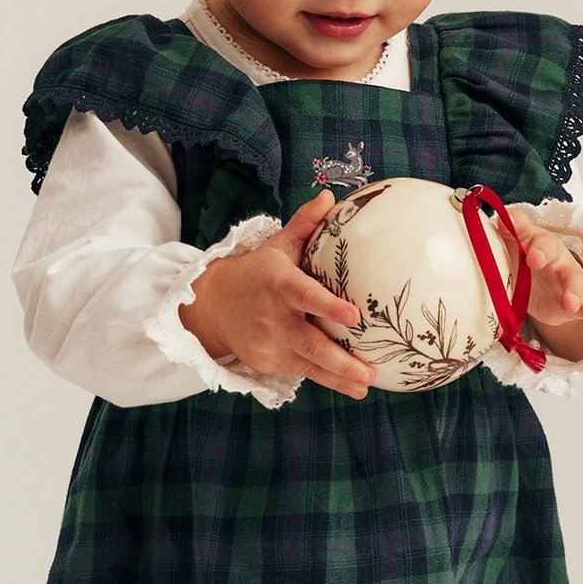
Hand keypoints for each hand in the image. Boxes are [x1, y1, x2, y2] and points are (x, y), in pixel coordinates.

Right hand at [180, 189, 378, 398]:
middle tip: (370, 372)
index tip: (354, 316)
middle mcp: (275, 319)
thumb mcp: (277, 247)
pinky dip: (328, 380)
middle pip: (311, 344)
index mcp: (280, 285)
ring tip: (366, 386)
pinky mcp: (269, 363)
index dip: (329, 307)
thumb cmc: (256, 273)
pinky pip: (303, 372)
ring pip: (310, 365)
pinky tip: (352, 387)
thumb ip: (305, 224)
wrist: (212, 306)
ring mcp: (271, 344)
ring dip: (339, 378)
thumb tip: (329, 197)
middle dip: (341, 361)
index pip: (306, 296)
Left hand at [498, 209, 582, 360]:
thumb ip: (503, 239)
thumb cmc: (524, 264)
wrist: (544, 288)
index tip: (506, 223)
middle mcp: (556, 257)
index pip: (524, 229)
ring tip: (570, 303)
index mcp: (535, 242)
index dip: (517, 227)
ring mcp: (571, 280)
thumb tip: (492, 223)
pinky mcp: (582, 302)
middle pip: (553, 251)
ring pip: (576, 282)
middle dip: (544, 253)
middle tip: (534, 258)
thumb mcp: (511, 251)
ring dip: (573, 291)